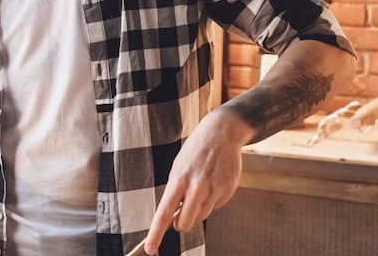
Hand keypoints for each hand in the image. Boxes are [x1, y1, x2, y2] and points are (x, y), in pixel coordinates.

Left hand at [141, 110, 249, 253]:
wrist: (221, 133)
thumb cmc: (195, 152)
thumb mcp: (178, 168)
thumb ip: (176, 192)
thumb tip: (171, 218)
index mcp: (178, 180)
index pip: (164, 213)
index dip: (156, 233)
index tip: (150, 249)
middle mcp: (196, 186)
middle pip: (185, 223)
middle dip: (181, 223)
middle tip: (180, 215)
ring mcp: (213, 189)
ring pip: (201, 217)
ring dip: (197, 211)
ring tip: (199, 189)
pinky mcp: (227, 190)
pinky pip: (215, 207)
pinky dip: (211, 201)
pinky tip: (213, 183)